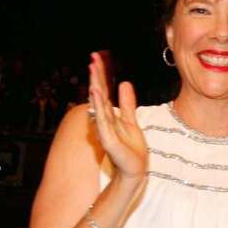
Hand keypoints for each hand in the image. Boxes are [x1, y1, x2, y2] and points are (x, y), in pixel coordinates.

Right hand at [88, 52, 147, 178]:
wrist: (134, 169)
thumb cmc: (131, 148)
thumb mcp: (131, 120)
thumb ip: (127, 103)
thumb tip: (124, 83)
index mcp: (109, 114)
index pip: (103, 90)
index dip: (100, 74)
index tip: (96, 57)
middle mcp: (103, 120)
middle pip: (98, 94)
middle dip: (96, 76)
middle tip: (93, 58)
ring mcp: (104, 129)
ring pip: (98, 106)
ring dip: (96, 90)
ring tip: (93, 74)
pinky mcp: (108, 140)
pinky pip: (103, 122)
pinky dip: (99, 109)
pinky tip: (97, 97)